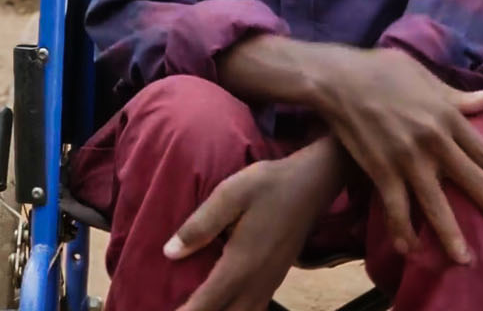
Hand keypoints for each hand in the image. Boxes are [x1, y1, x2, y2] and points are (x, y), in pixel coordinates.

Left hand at [165, 139, 343, 310]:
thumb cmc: (269, 185)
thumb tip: (170, 252)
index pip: (207, 303)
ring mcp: (269, 283)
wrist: (311, 183)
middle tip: (179, 308)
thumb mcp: (230, 194)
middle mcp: (256, 282)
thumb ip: (201, 224)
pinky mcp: (275, 279)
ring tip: (199, 307)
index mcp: (241, 264)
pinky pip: (253, 309)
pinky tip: (222, 303)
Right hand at [311, 48, 482, 263]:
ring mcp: (408, 160)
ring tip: (465, 259)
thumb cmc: (381, 70)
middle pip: (473, 182)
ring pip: (437, 205)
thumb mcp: (426, 77)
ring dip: (452, 236)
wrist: (339, 80)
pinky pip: (397, 209)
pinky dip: (403, 231)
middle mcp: (435, 141)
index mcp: (448, 116)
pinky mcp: (382, 172)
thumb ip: (457, 96)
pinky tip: (410, 249)